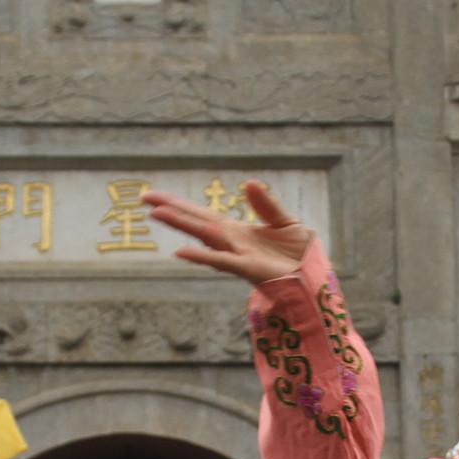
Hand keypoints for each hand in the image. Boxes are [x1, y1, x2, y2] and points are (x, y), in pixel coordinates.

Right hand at [143, 181, 315, 285]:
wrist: (314, 275)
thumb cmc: (298, 252)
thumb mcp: (284, 221)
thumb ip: (265, 205)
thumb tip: (249, 183)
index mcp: (236, 231)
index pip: (202, 214)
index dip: (179, 204)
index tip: (155, 195)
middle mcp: (231, 242)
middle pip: (196, 222)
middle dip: (172, 210)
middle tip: (144, 198)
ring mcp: (237, 255)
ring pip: (204, 236)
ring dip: (182, 225)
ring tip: (157, 214)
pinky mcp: (249, 268)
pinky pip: (222, 261)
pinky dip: (202, 256)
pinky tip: (181, 251)